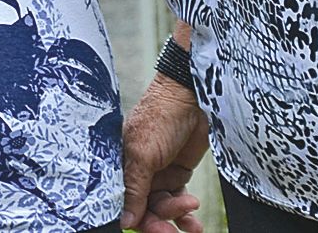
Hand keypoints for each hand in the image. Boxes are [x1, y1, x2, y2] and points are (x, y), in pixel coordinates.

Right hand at [120, 75, 209, 232]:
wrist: (191, 99)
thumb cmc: (160, 117)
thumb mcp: (143, 155)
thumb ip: (135, 189)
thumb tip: (125, 220)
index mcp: (123, 167)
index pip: (125, 202)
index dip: (137, 219)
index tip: (154, 229)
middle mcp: (138, 173)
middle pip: (145, 209)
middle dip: (159, 221)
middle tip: (172, 231)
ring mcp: (158, 174)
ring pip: (163, 207)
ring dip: (176, 215)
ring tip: (191, 213)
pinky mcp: (177, 174)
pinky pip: (179, 200)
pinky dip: (186, 211)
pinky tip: (195, 220)